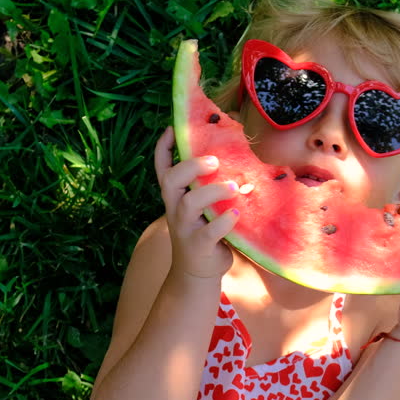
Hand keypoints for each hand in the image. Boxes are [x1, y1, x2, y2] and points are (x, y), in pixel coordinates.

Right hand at [154, 127, 238, 278]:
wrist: (196, 272)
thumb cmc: (204, 228)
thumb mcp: (202, 204)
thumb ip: (209, 183)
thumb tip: (231, 153)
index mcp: (175, 195)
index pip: (162, 167)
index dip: (164, 147)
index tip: (173, 127)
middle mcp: (175, 208)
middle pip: (171, 180)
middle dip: (191, 166)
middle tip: (214, 160)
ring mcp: (185, 227)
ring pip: (190, 203)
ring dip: (213, 191)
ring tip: (234, 187)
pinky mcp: (199, 246)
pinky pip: (209, 232)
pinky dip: (224, 221)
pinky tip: (237, 214)